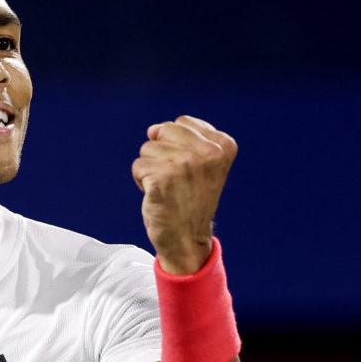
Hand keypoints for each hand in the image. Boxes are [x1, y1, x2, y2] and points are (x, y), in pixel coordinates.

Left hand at [130, 115, 237, 274]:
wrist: (187, 238)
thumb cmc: (190, 199)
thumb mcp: (201, 163)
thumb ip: (182, 137)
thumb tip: (152, 129)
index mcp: (223, 145)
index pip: (181, 123)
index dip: (177, 145)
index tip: (190, 170)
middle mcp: (208, 152)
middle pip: (162, 131)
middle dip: (161, 154)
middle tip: (176, 179)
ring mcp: (186, 164)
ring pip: (147, 148)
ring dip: (151, 168)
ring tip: (168, 188)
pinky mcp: (164, 178)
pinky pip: (138, 166)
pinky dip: (141, 181)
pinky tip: (158, 195)